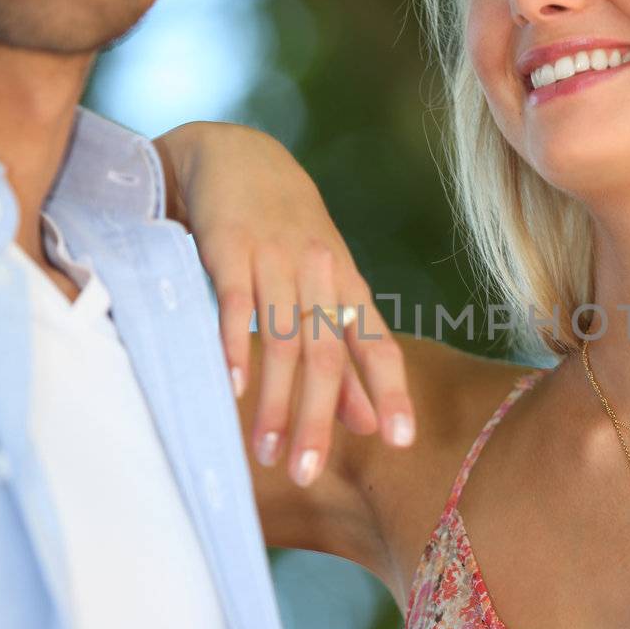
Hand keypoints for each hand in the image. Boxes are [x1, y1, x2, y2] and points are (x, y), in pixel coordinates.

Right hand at [154, 122, 414, 484]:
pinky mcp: (230, 245)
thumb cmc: (288, 234)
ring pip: (282, 337)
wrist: (239, 155)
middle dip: (317, 418)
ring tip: (264, 453)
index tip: (399, 443)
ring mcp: (275, 258)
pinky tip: (232, 386)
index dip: (390, 393)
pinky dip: (234, 344)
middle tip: (308, 473)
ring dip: (273, 400)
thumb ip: (346, 360)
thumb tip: (368, 426)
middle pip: (325, 355)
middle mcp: (320, 274)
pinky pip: (234, 300)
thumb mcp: (326, 289)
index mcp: (348, 288)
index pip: (377, 346)